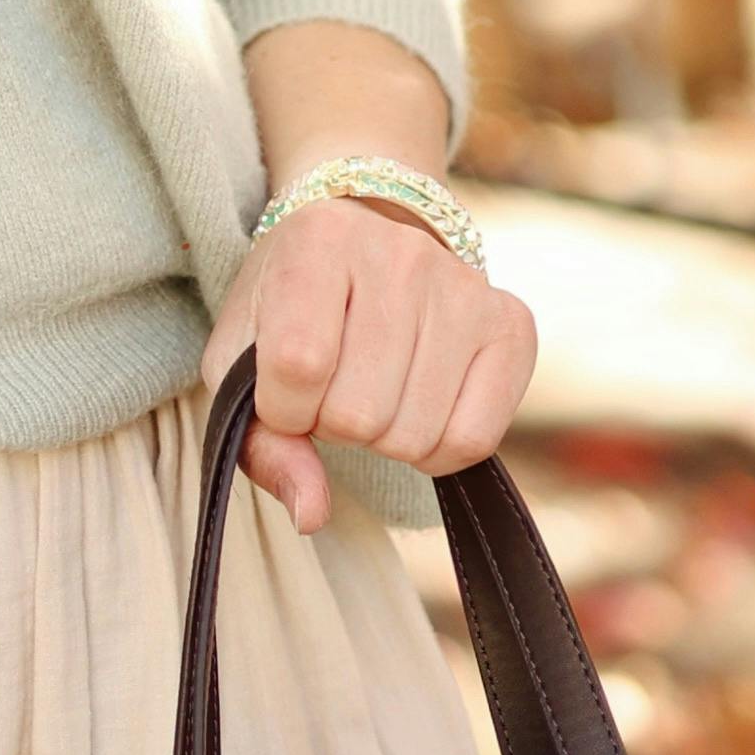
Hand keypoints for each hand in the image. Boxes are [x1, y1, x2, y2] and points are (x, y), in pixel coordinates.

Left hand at [201, 197, 538, 533]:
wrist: (362, 253)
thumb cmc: (290, 314)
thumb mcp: (243, 361)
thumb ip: (260, 442)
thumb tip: (311, 514)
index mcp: (319, 240)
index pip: (299, 366)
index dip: (284, 409)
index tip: (284, 391)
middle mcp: (400, 252)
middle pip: (360, 412)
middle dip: (334, 423)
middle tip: (335, 385)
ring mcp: (464, 285)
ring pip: (415, 434)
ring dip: (382, 437)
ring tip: (374, 389)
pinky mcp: (511, 324)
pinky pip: (474, 441)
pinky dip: (436, 452)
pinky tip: (417, 409)